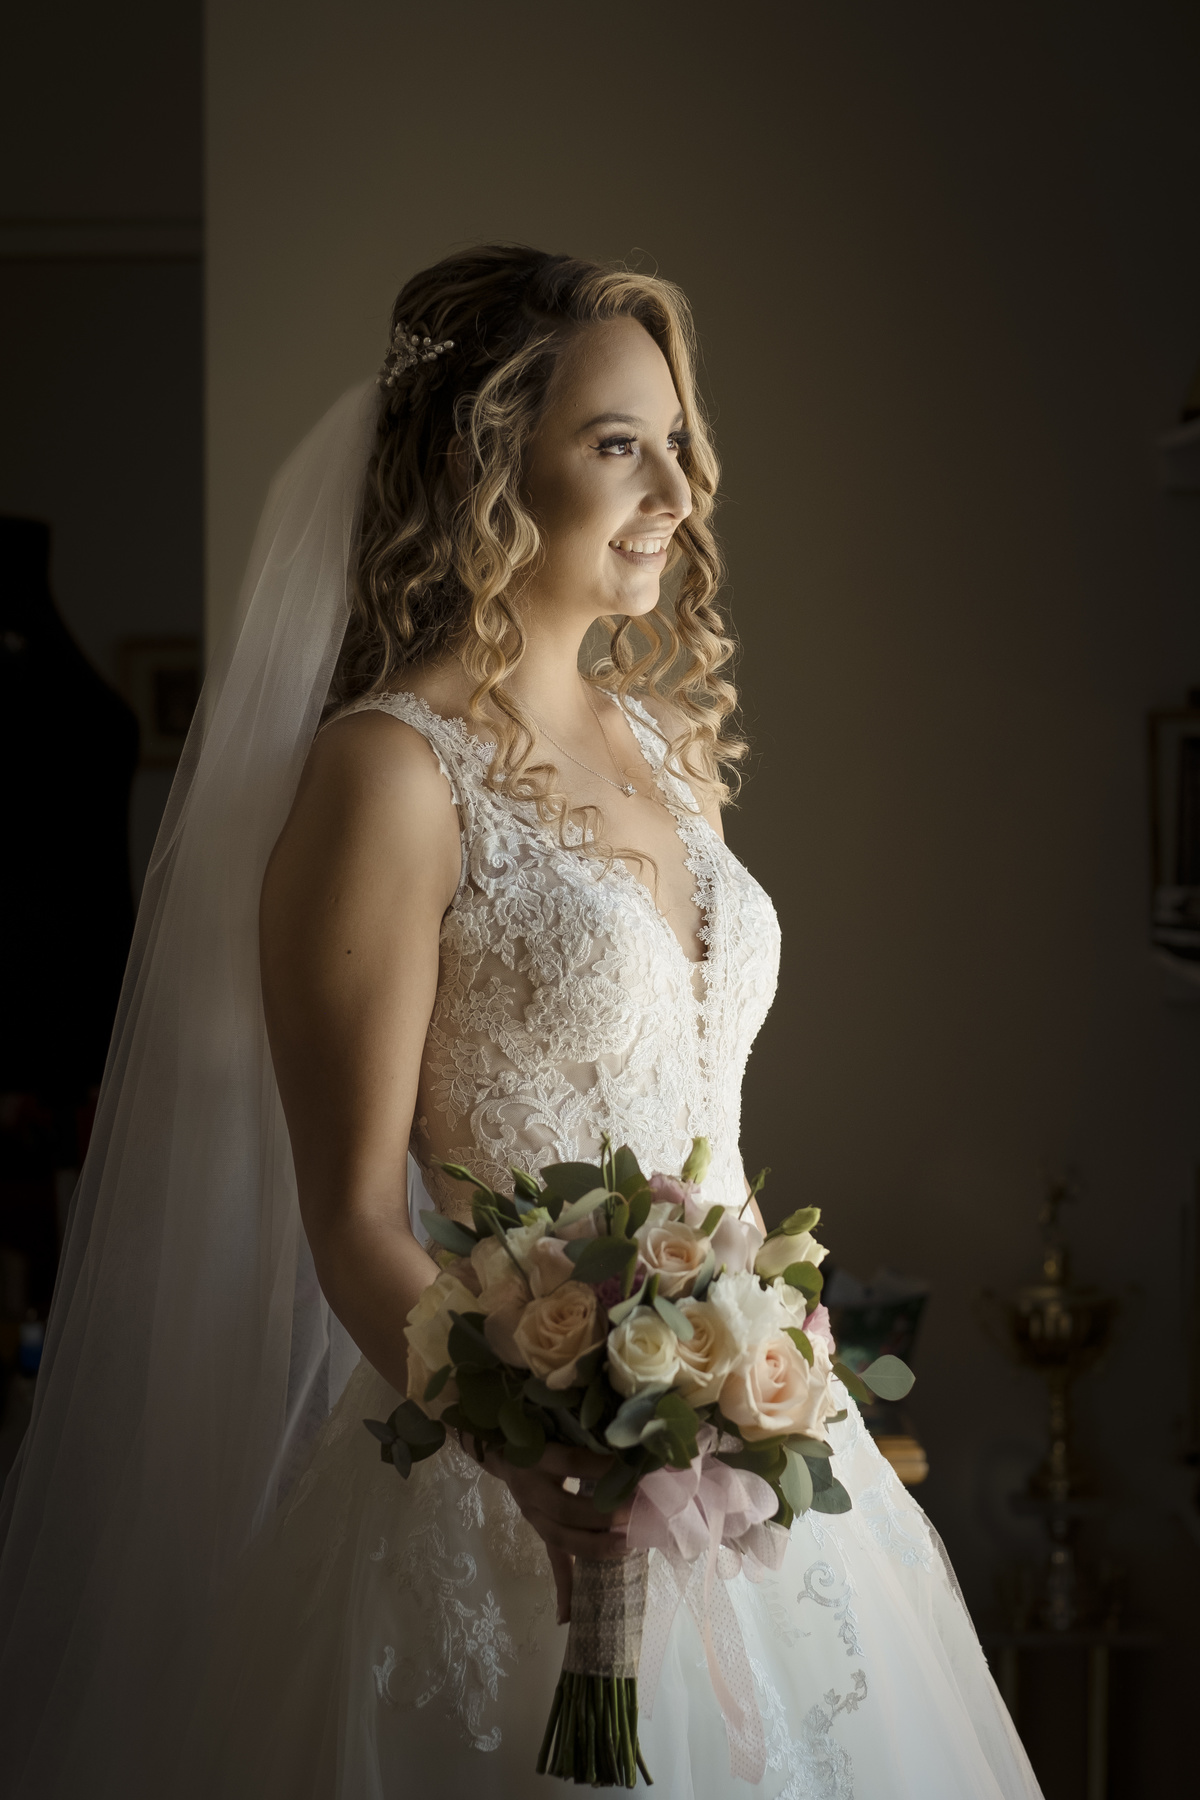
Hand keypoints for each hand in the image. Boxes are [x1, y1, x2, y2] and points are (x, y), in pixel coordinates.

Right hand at [462, 1436, 631, 1625]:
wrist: (502, 1449)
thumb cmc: (541, 1431)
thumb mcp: (557, 1426)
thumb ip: (588, 1434)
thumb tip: (635, 1438)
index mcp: (538, 1456)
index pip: (571, 1462)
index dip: (601, 1468)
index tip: (635, 1468)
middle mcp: (532, 1488)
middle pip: (566, 1509)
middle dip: (604, 1515)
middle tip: (637, 1514)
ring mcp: (533, 1514)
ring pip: (561, 1539)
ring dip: (595, 1547)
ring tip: (627, 1548)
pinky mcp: (539, 1530)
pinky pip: (553, 1562)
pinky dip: (563, 1590)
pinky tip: (567, 1617)